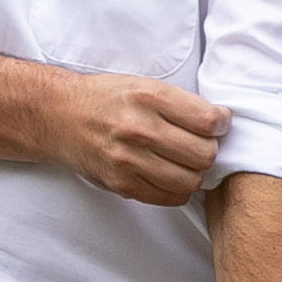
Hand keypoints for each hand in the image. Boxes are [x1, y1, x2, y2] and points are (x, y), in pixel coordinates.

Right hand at [39, 73, 230, 205]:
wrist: (61, 116)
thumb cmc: (106, 99)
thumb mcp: (143, 84)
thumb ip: (179, 103)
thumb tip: (219, 124)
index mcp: (148, 97)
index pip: (208, 120)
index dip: (220, 124)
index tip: (216, 124)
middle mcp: (139, 128)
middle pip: (203, 154)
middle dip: (209, 150)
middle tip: (199, 143)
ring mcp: (129, 160)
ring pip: (190, 180)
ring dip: (194, 172)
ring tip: (184, 161)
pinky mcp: (122, 183)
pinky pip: (170, 197)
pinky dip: (178, 189)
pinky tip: (170, 174)